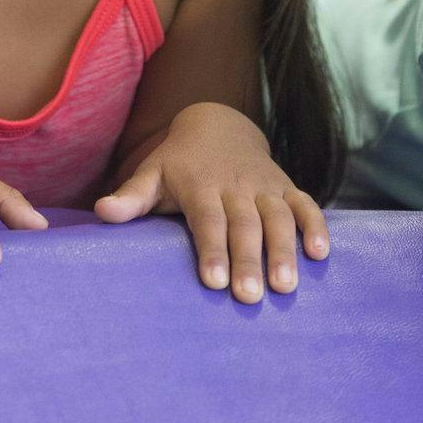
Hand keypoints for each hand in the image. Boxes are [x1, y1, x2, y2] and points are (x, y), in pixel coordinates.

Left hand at [93, 102, 326, 303]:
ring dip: (284, 251)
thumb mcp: (152, 173)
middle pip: (244, 225)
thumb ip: (130, 197)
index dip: (211, 249)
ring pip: (279, 217)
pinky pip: (306, 204)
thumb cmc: (178, 162)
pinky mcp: (286, 186)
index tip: (214, 281)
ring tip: (286, 287)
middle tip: (249, 298)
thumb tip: (101, 212)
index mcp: (201, 185)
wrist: (217, 124)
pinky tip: (320, 254)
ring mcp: (265, 186)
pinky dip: (316, 226)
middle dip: (248, 260)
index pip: (208, 220)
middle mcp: (236, 185)